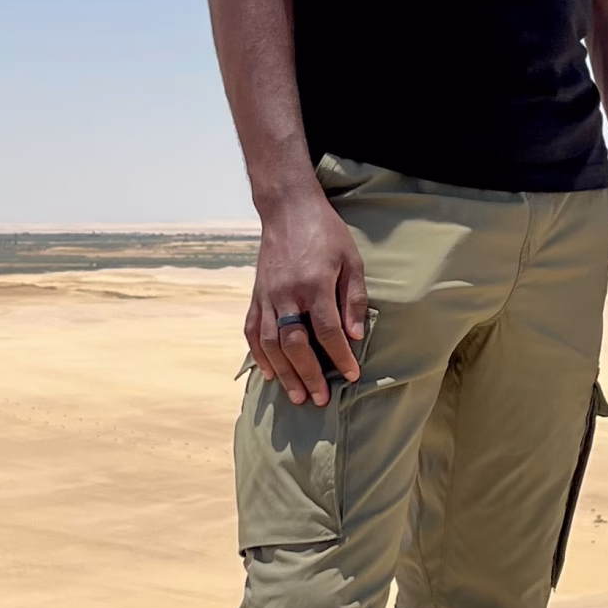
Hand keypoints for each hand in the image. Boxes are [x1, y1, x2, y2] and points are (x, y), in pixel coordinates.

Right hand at [246, 187, 367, 405]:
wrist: (288, 208)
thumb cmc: (326, 233)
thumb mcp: (352, 259)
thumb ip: (352, 298)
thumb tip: (355, 336)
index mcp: (314, 284)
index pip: (327, 331)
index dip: (340, 357)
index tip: (352, 376)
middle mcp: (287, 293)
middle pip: (295, 344)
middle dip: (309, 375)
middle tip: (319, 399)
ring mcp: (267, 296)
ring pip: (271, 343)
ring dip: (284, 372)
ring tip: (296, 395)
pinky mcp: (256, 295)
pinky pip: (252, 331)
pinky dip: (259, 355)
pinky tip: (269, 373)